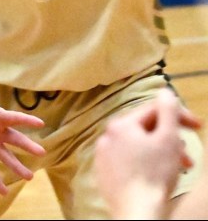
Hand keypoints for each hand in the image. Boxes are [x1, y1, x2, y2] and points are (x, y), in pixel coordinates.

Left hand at [95, 89, 200, 218]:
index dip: (179, 116)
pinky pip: (129, 161)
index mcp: (120, 124)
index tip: (198, 127)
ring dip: (161, 152)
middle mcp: (106, 136)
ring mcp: (103, 156)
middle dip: (171, 139)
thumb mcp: (168, 138)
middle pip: (145, 130)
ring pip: (138, 146)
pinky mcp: (105, 174)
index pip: (153, 110)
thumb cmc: (154, 174)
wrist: (137, 210)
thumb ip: (168, 111)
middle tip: (188, 156)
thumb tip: (165, 91)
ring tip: (176, 168)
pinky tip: (157, 176)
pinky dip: (146, 164)